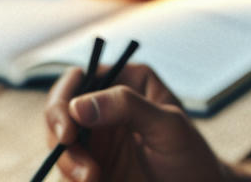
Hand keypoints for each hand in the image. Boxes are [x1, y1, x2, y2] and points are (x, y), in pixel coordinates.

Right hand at [44, 62, 232, 181]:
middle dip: (61, 138)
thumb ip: (127, 107)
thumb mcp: (168, 126)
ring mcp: (96, 138)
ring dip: (68, 165)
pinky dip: (72, 179)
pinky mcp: (91, 166)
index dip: (63, 100)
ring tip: (94, 180)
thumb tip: (78, 105)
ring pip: (59, 144)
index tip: (68, 131)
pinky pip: (67, 170)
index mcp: (125, 81)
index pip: (79, 78)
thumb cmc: (191, 156)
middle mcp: (105, 106)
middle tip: (82, 168)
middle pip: (59, 112)